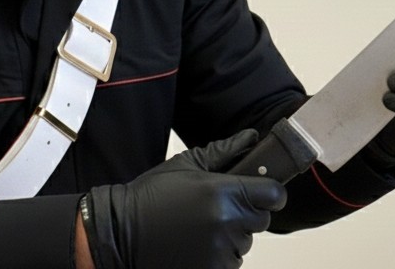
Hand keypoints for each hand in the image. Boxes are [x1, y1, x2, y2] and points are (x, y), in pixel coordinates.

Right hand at [81, 129, 286, 268]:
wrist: (121, 232)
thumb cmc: (150, 197)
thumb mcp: (186, 165)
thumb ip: (224, 151)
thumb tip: (251, 138)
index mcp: (222, 192)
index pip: (274, 194)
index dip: (269, 191)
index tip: (260, 191)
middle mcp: (226, 223)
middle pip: (261, 219)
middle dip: (246, 213)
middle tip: (217, 208)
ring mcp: (220, 251)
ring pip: (245, 242)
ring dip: (231, 235)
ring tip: (200, 226)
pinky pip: (231, 262)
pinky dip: (219, 254)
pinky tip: (196, 243)